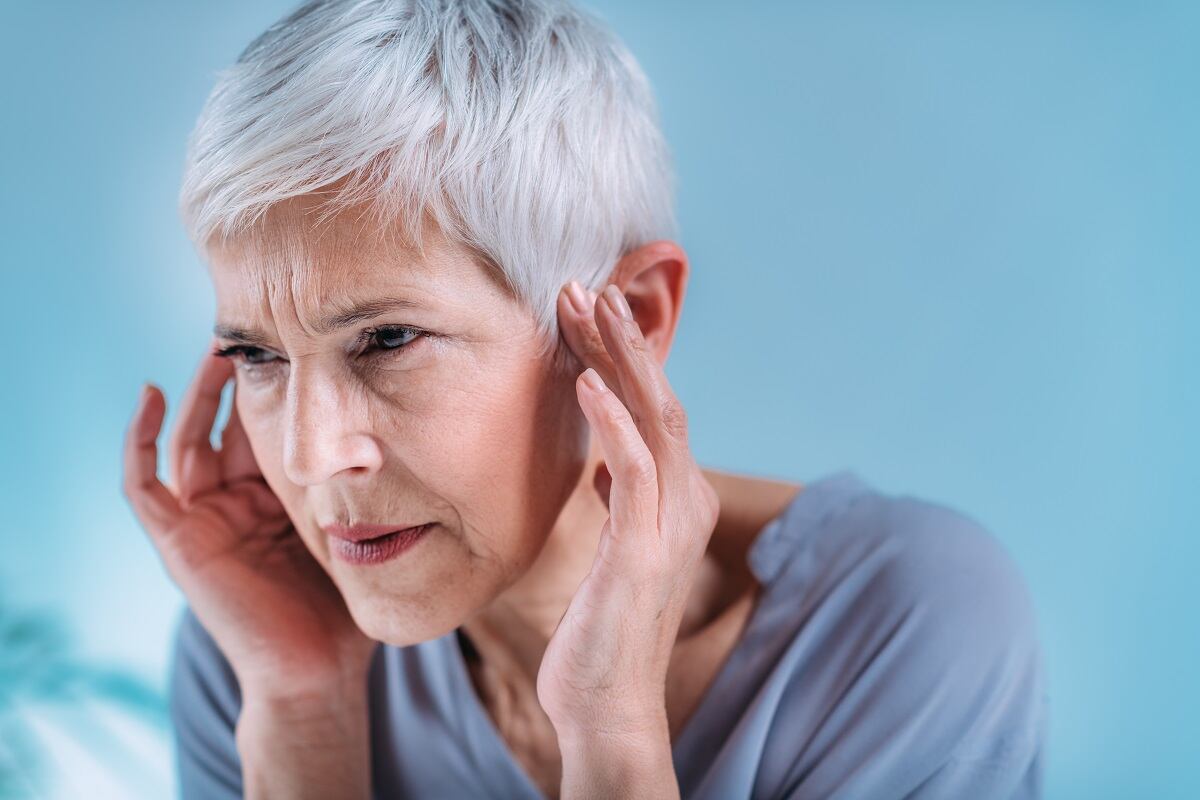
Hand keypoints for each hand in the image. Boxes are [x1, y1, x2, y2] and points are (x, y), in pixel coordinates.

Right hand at [122, 344, 376, 698]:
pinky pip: (143, 483)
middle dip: (236, 379)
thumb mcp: (357, 531)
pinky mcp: (178, 540)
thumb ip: (366, 490)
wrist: (317, 670)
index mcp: (277, 500)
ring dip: (196, 394)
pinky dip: (140, 438)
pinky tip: (151, 392)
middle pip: (225, 425)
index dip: (276, 387)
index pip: (267, 429)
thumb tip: (413, 435)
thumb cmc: (344, 609)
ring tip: (218, 348)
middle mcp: (237, 504)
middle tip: (259, 330)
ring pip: (187, 440)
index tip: (300, 344)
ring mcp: (204, 521)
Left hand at [536, 281, 721, 741]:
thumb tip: (603, 463)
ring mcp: (669, 523)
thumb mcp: (614, 547)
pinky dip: (611, 421)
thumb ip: (619, 499)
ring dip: (618, 359)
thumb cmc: (601, 627)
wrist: (607, 703)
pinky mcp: (644, 549)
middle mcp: (685, 499)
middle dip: (621, 338)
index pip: (654, 407)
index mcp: (677, 496)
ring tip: (585, 307)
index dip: (623, 354)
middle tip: (583, 284)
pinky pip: (632, 470)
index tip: (587, 308)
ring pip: (654, 419)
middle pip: (660, 397)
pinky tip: (585, 382)